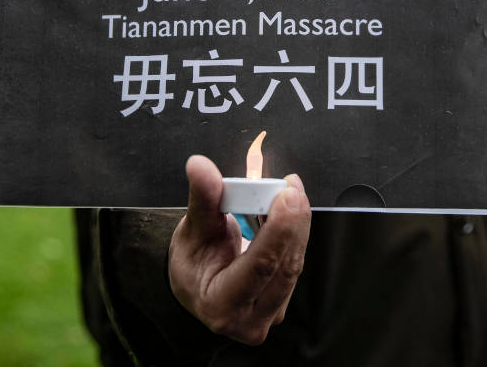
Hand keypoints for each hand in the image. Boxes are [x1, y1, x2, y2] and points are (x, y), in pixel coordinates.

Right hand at [168, 155, 311, 344]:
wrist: (197, 285)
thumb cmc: (192, 264)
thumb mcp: (191, 231)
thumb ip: (203, 199)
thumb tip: (200, 166)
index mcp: (221, 306)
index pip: (259, 268)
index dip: (278, 230)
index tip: (288, 195)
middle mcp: (250, 319)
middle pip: (285, 266)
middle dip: (293, 222)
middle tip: (291, 186)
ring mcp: (271, 313)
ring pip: (294, 263)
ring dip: (295, 224)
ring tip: (286, 192)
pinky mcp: (283, 300)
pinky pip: (294, 261)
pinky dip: (293, 232)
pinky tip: (286, 211)